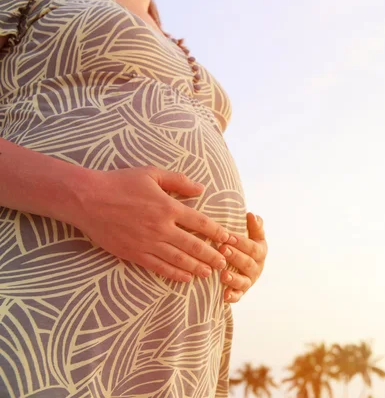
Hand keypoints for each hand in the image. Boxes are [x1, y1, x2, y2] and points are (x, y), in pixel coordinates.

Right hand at [71, 166, 233, 281]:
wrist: (87, 199)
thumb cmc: (120, 182)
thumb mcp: (151, 174)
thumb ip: (179, 181)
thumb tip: (202, 189)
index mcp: (168, 207)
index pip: (201, 223)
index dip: (217, 232)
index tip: (229, 239)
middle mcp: (161, 228)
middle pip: (194, 245)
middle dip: (212, 255)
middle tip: (225, 262)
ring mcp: (148, 243)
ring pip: (179, 260)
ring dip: (197, 267)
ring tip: (210, 273)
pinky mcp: (134, 254)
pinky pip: (159, 267)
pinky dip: (175, 274)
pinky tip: (185, 278)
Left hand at [219, 212, 267, 302]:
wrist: (238, 264)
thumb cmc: (243, 244)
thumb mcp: (251, 234)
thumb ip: (254, 225)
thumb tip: (252, 215)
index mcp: (260, 251)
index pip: (253, 247)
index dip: (241, 242)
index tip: (227, 236)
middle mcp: (257, 267)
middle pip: (248, 263)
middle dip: (235, 256)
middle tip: (222, 249)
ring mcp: (249, 281)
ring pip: (243, 281)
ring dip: (234, 278)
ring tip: (223, 274)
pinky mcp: (241, 292)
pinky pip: (238, 296)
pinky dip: (232, 296)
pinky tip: (224, 295)